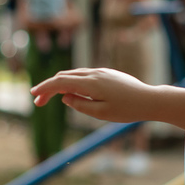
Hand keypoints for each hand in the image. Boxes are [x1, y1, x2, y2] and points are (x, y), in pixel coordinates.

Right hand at [30, 67, 156, 122]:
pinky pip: (84, 75)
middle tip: (39, 102)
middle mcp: (94, 73)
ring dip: (60, 84)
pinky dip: (72, 82)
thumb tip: (65, 97)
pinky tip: (70, 91)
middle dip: (49, 88)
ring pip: (74, 74)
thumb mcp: (101, 113)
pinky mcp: (107, 73)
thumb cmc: (127, 110)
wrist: (150, 100)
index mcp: (91, 83)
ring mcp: (101, 71)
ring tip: (51, 97)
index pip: (60, 82)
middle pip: (64, 76)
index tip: (34, 96)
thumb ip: (80, 104)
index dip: (44, 88)